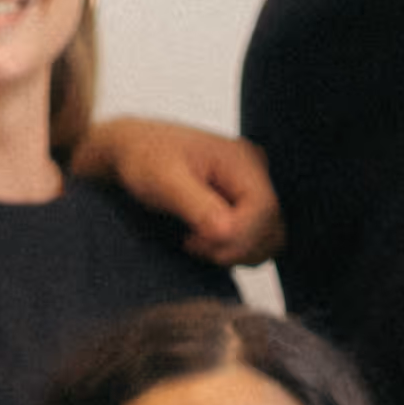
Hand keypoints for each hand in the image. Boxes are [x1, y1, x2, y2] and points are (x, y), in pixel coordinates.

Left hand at [83, 114, 282, 265]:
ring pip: (268, 240)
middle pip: (271, 229)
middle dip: (234, 247)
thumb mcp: (164, 180)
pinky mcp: (244, 207)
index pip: (264, 210)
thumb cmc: (144, 159)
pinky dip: (233, 252)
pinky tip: (202, 242)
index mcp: (242, 159)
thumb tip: (226, 232)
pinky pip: (256, 242)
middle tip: (191, 243)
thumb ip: (197, 205)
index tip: (191, 239)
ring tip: (194, 241)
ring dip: (234, 253)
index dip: (235, 236)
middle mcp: (255, 173)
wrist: (132, 151)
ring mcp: (251, 191)